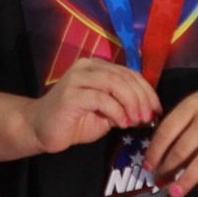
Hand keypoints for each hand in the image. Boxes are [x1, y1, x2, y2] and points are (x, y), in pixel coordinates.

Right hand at [20, 57, 158, 155]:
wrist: (40, 129)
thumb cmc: (74, 122)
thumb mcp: (106, 113)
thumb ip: (124, 107)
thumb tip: (148, 111)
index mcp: (97, 67)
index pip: (129, 73)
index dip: (147, 90)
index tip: (157, 109)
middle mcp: (87, 66)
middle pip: (124, 76)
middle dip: (142, 97)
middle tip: (149, 117)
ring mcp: (77, 78)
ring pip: (114, 83)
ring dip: (131, 102)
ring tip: (137, 120)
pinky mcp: (71, 94)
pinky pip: (101, 98)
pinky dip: (116, 111)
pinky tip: (122, 123)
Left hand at [143, 76, 197, 196]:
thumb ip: (182, 124)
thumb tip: (160, 154)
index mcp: (194, 105)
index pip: (168, 129)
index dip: (155, 150)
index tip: (148, 166)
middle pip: (184, 147)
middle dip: (167, 168)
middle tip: (158, 183)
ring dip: (188, 178)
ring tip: (175, 193)